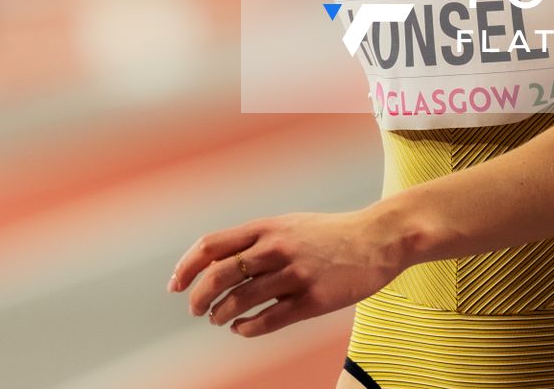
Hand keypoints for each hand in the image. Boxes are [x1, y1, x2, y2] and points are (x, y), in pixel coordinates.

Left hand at [165, 208, 404, 336]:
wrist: (378, 239)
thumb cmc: (330, 234)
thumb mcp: (289, 225)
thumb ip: (256, 240)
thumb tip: (218, 262)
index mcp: (267, 227)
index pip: (211, 245)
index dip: (187, 266)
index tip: (175, 284)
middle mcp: (277, 248)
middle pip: (220, 275)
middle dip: (199, 296)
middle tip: (195, 309)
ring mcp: (296, 274)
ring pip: (242, 300)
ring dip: (221, 314)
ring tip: (217, 319)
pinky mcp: (314, 299)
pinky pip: (270, 319)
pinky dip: (247, 328)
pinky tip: (240, 329)